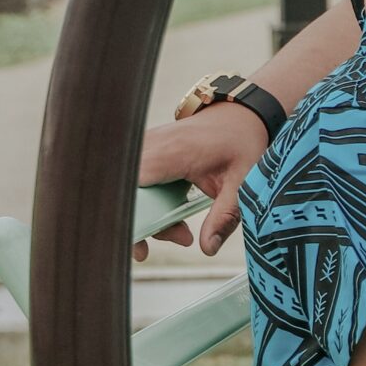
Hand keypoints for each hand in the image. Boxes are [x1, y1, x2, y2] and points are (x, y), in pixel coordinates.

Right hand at [133, 105, 269, 258]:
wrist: (238, 116)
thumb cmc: (240, 144)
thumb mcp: (242, 183)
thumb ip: (224, 216)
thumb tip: (208, 248)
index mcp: (169, 154)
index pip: (128, 188)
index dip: (127, 217)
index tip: (141, 243)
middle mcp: (148, 147)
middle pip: (124, 194)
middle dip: (142, 225)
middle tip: (176, 238)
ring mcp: (141, 147)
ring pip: (125, 190)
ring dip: (146, 216)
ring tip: (180, 231)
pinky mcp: (141, 152)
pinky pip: (131, 182)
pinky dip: (147, 203)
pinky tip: (170, 215)